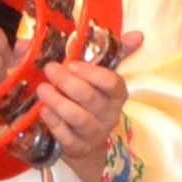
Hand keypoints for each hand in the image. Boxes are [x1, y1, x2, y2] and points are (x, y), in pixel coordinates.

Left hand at [32, 38, 136, 181]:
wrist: (85, 140)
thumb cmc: (91, 99)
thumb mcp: (102, 76)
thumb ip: (117, 53)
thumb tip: (139, 34)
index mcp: (117, 95)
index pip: (112, 83)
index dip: (92, 74)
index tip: (72, 63)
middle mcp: (109, 115)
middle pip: (92, 99)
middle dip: (69, 83)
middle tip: (50, 69)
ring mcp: (94, 133)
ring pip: (79, 118)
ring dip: (59, 102)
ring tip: (43, 89)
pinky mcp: (77, 147)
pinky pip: (66, 137)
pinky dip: (54, 123)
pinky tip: (44, 111)